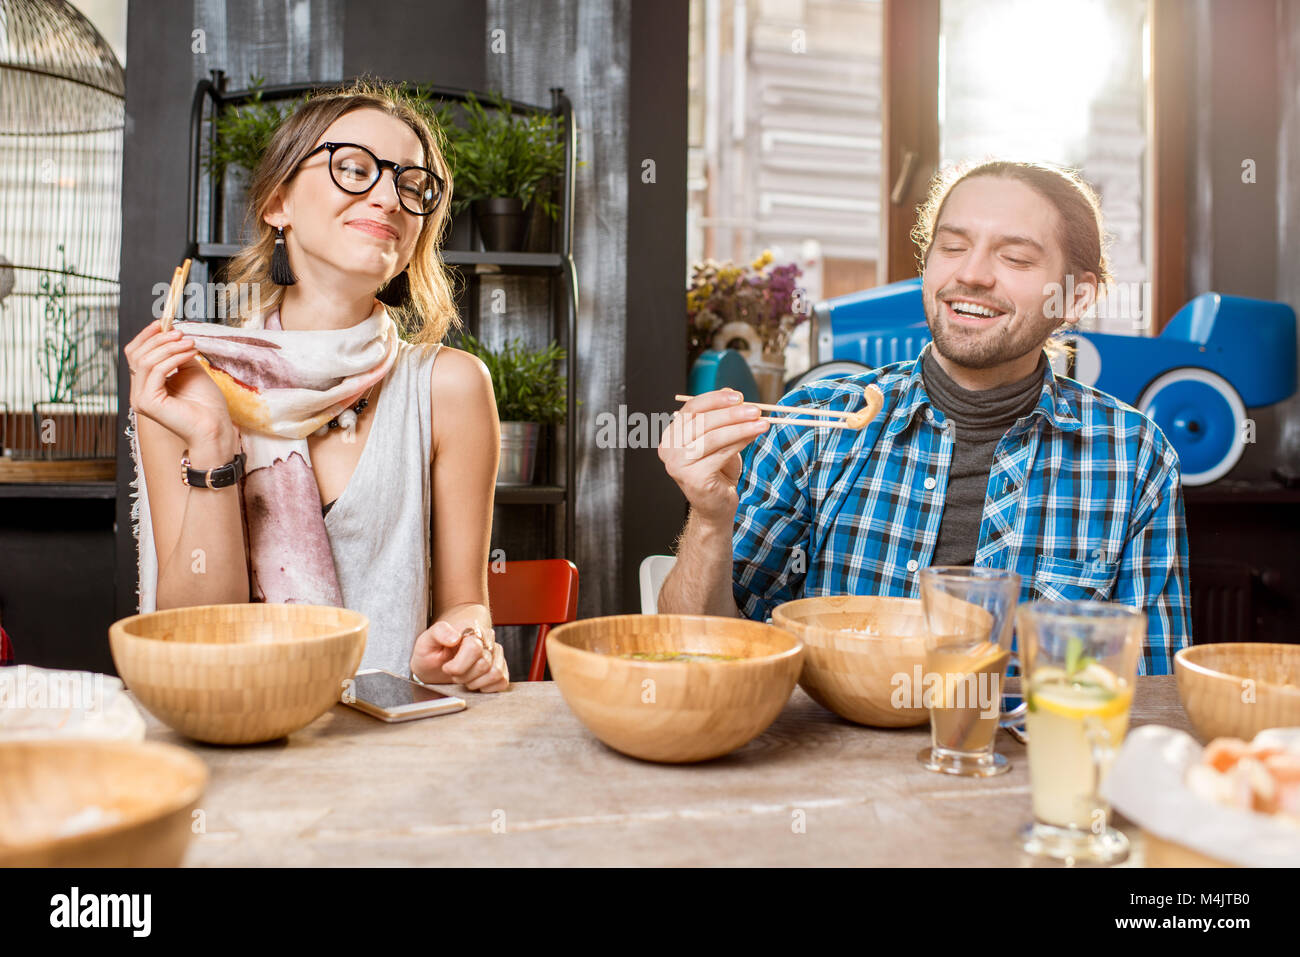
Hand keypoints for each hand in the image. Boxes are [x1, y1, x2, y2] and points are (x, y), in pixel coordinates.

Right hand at [125, 319, 233, 447]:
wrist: (215, 427)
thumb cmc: (206, 404)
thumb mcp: (190, 371)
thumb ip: (177, 354)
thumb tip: (171, 332)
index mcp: (146, 385)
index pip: (135, 354)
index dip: (146, 336)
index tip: (162, 322)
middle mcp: (139, 392)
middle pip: (137, 355)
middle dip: (159, 339)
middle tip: (181, 333)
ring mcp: (140, 399)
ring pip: (146, 361)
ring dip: (169, 347)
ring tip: (190, 342)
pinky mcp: (148, 403)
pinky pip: (157, 371)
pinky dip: (174, 358)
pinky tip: (190, 353)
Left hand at [410, 620, 508, 692]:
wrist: (439, 657)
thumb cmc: (434, 650)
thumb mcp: (426, 640)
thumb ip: (439, 632)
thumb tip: (455, 638)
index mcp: (471, 630)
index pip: (474, 648)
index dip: (458, 665)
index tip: (446, 668)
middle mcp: (488, 640)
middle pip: (484, 664)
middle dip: (464, 675)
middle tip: (453, 674)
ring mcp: (496, 655)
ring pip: (495, 673)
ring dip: (476, 682)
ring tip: (464, 678)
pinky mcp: (501, 669)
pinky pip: (502, 682)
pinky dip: (487, 688)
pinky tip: (475, 682)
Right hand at [658, 388, 767, 526]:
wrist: (716, 505)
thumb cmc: (717, 470)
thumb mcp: (719, 440)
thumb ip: (721, 418)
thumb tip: (732, 393)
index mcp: (671, 436)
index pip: (691, 409)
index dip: (715, 400)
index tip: (739, 396)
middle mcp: (668, 450)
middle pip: (702, 422)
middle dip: (731, 414)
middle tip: (755, 409)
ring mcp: (678, 465)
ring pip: (713, 438)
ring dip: (740, 428)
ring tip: (762, 423)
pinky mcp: (693, 478)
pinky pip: (721, 454)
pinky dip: (740, 442)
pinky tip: (754, 436)